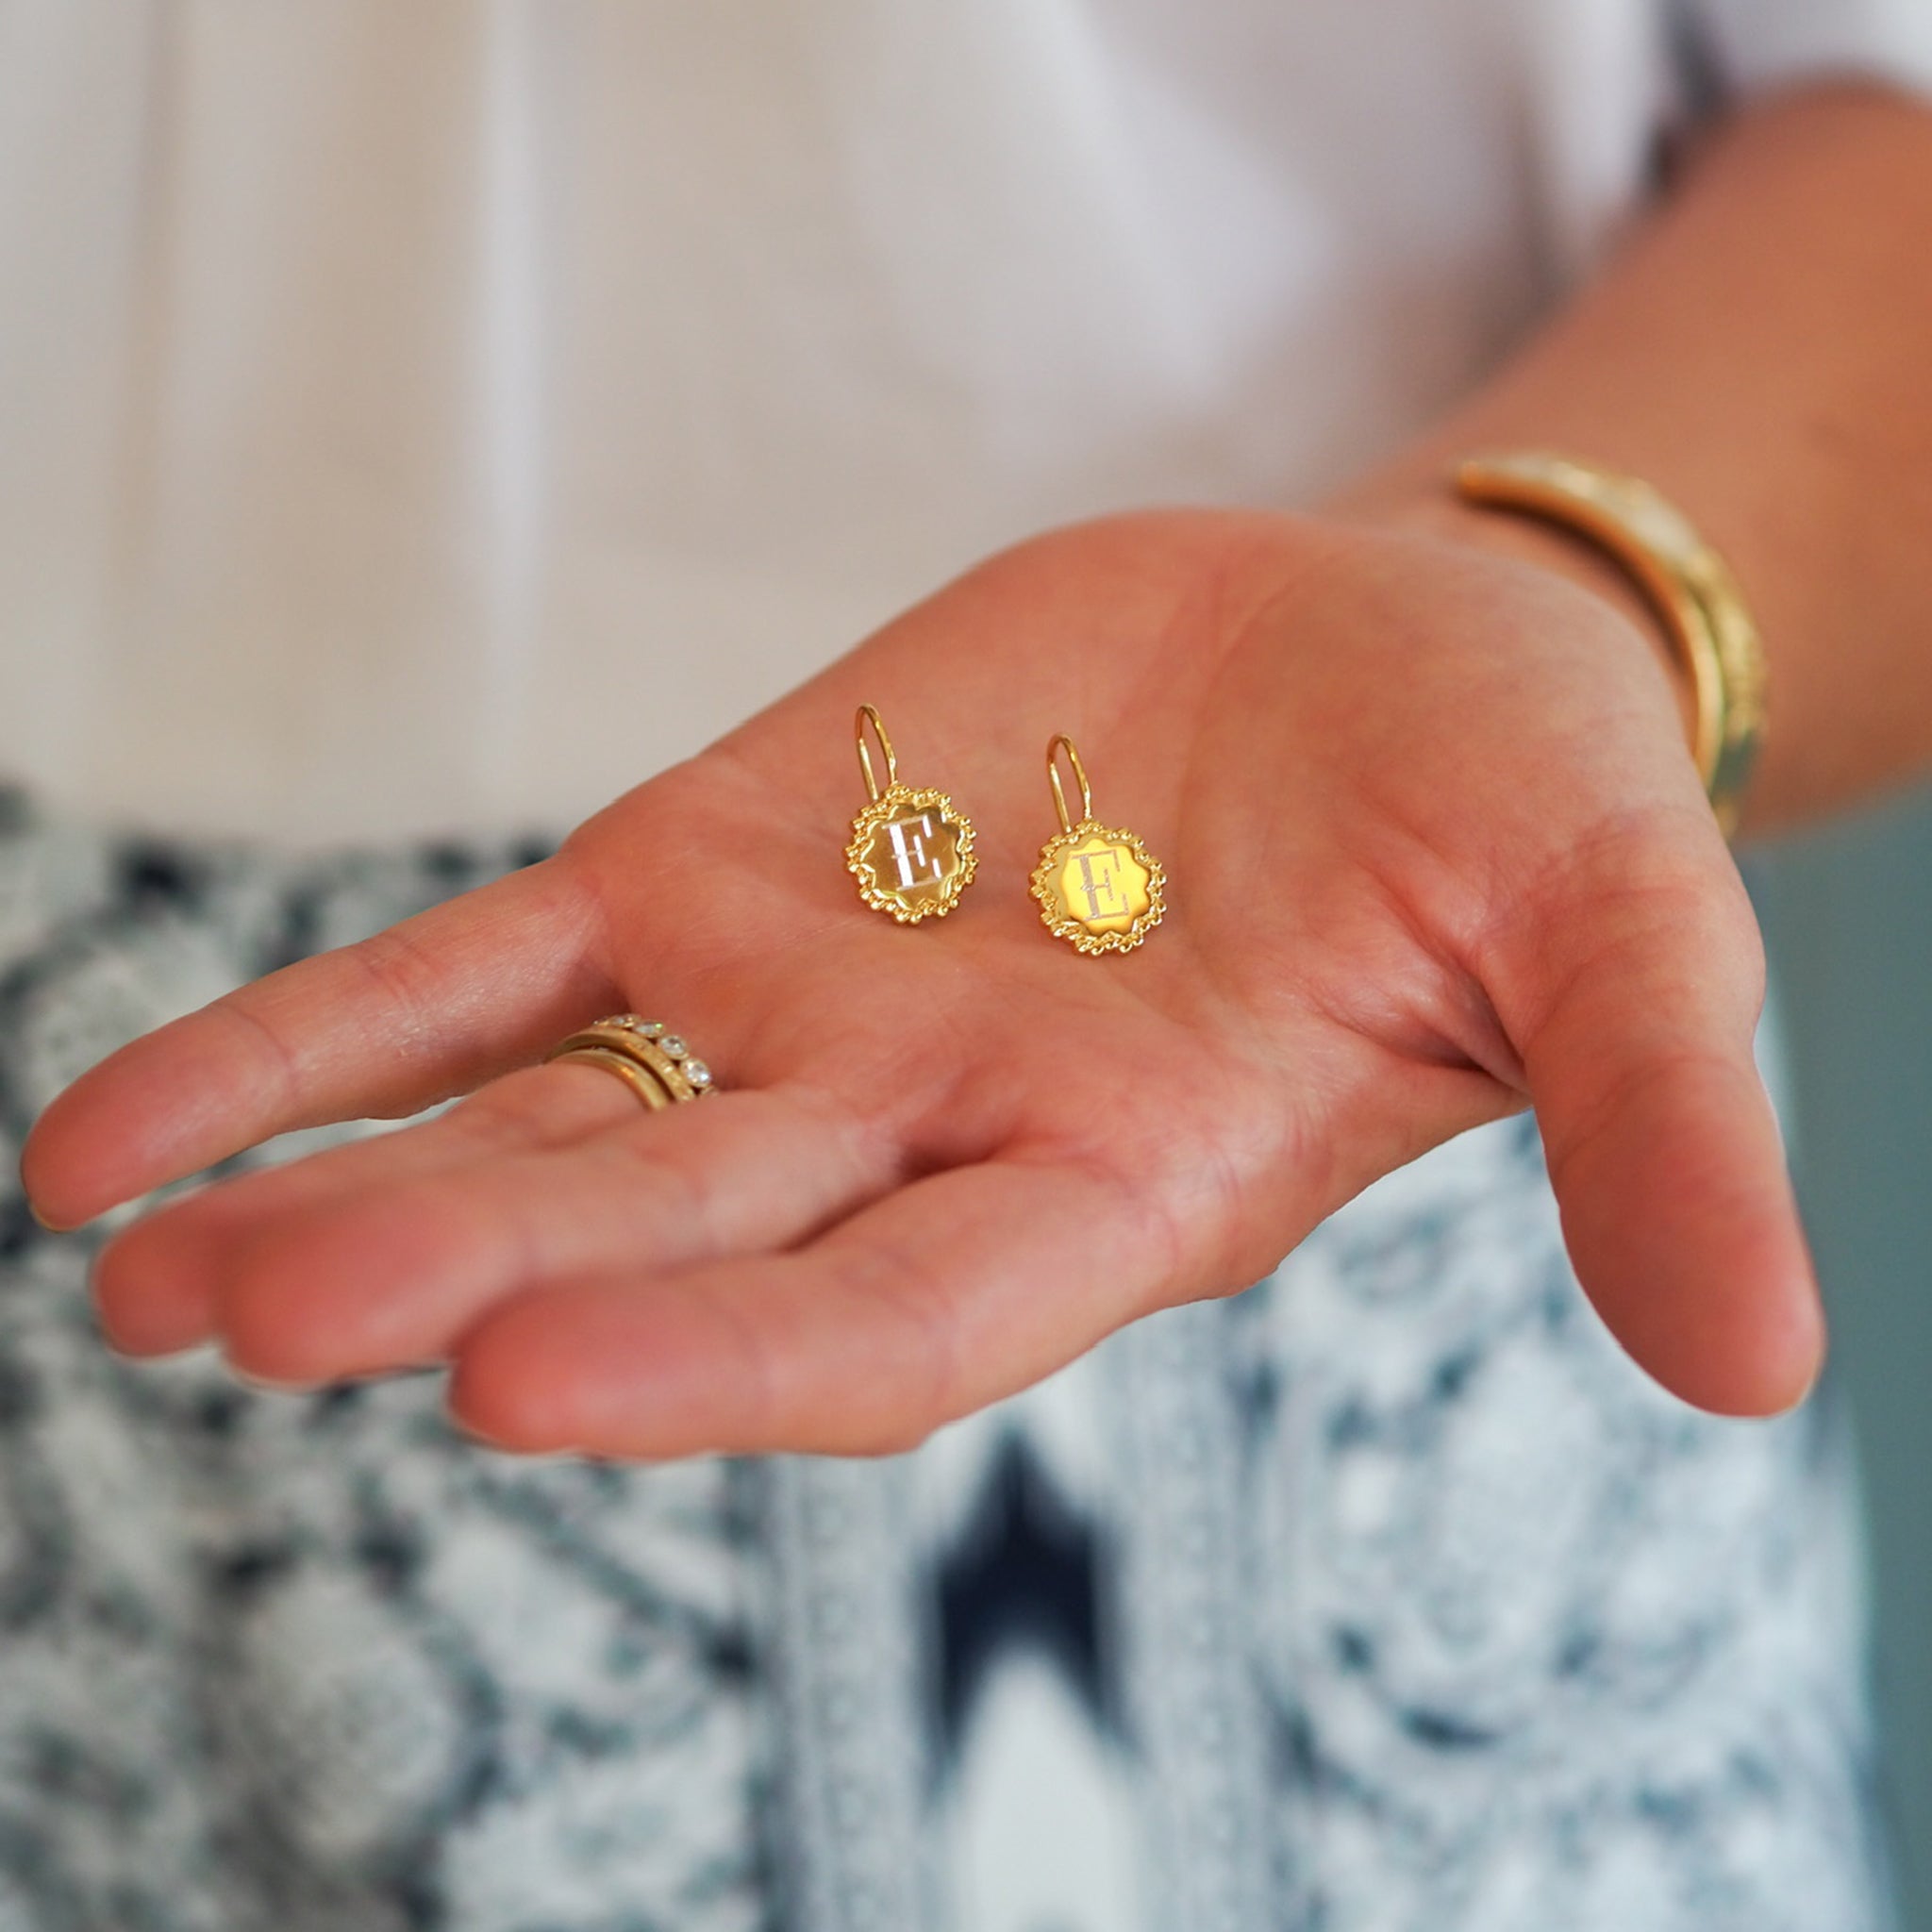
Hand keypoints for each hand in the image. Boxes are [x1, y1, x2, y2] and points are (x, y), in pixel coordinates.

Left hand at [21, 508, 1821, 1453]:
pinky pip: (484, 972)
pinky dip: (314, 1040)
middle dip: (466, 1276)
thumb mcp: (1624, 935)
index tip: (518, 1386)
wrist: (1390, 659)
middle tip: (252, 1322)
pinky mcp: (718, 871)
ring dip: (339, 1189)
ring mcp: (798, 1009)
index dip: (730, 1359)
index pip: (905, 1319)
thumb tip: (1771, 1362)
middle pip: (674, 1231)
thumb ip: (1664, 1125)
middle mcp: (928, 1134)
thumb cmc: (1519, 803)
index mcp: (1125, 1186)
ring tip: (133, 1257)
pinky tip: (118, 1131)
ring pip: (543, 1122)